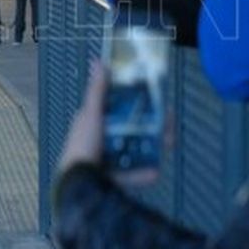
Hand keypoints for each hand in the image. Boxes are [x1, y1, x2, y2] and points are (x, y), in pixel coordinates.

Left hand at [59, 64, 163, 188]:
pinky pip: (136, 173)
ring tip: (169, 142)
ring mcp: (111, 160)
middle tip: (169, 124)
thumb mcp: (90, 115)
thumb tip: (99, 61)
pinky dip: (145, 173)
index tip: (156, 100)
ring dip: (155, 147)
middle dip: (153, 127)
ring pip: (139, 150)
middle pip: (134, 130)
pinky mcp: (118, 179)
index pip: (119, 109)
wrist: (79, 186)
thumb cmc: (83, 146)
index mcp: (94, 124)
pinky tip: (155, 172)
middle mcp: (102, 140)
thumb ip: (97, 91)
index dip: (137, 104)